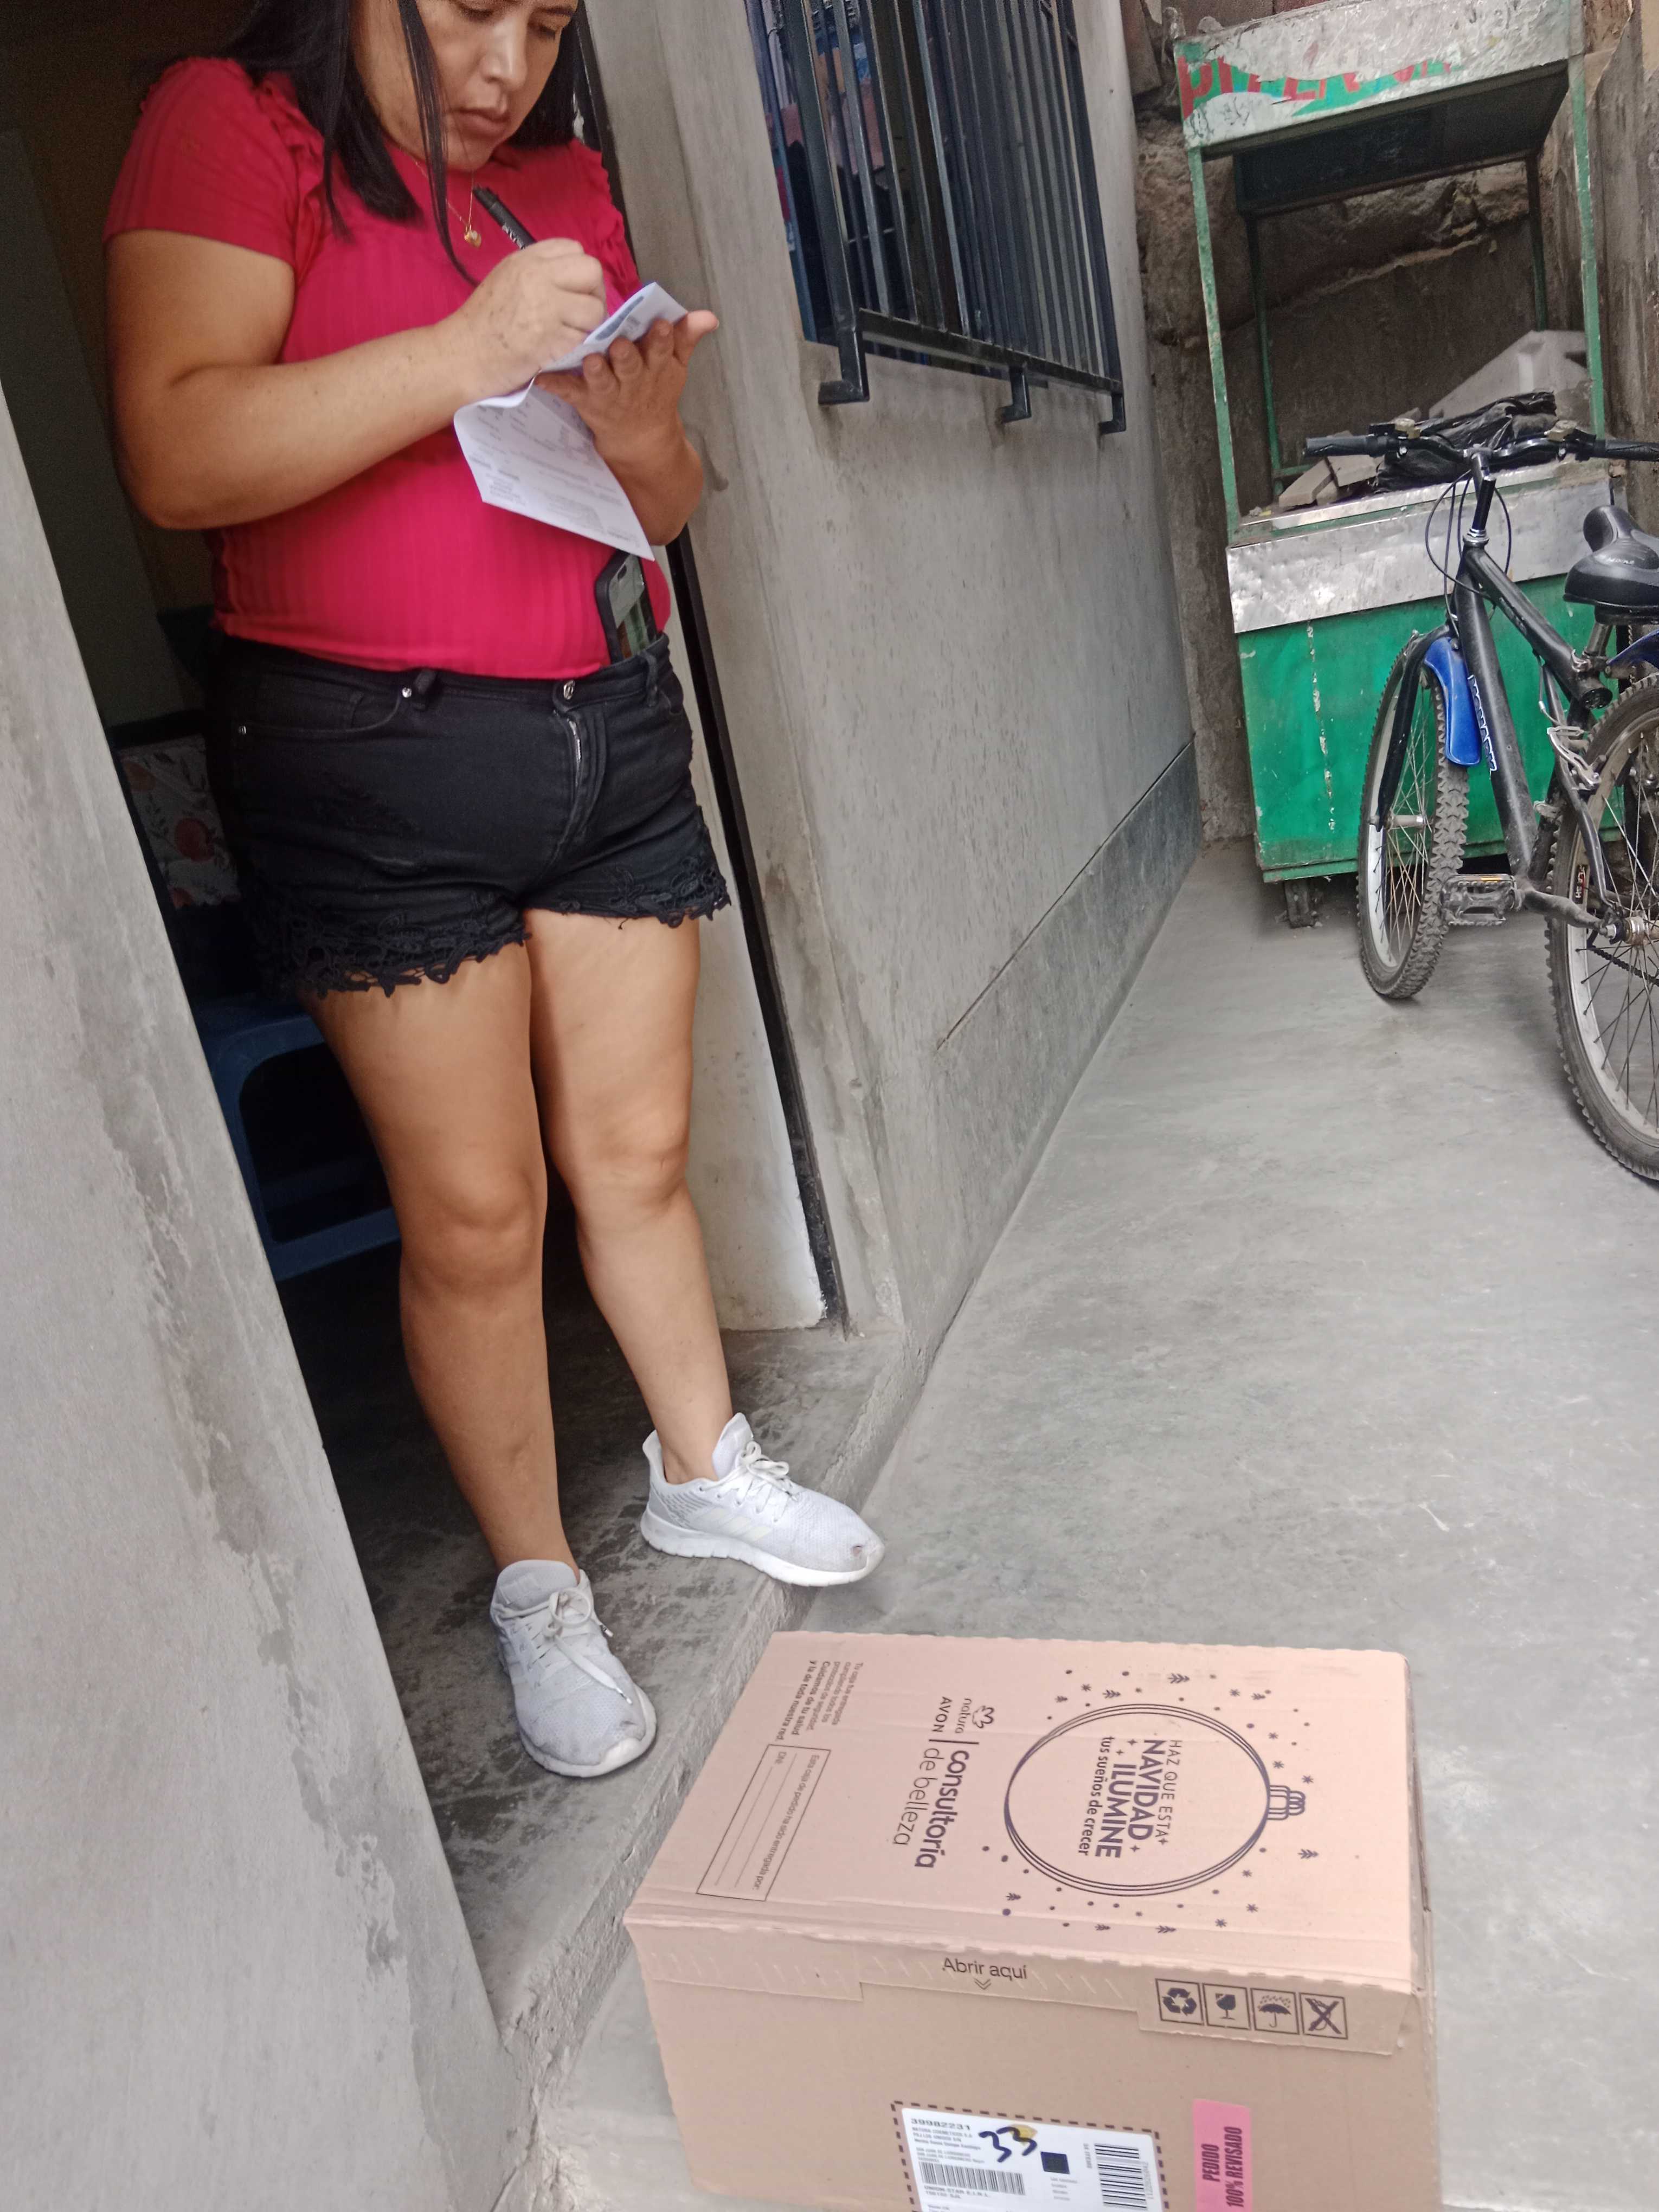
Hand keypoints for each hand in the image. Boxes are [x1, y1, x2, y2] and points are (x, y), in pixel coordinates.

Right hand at [451, 239, 606, 398]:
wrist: (464, 354)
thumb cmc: (483, 322)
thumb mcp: (507, 278)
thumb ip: (538, 273)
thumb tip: (571, 280)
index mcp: (528, 259)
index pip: (574, 249)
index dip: (579, 272)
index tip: (572, 291)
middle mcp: (540, 276)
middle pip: (592, 271)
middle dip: (594, 294)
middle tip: (581, 313)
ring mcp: (548, 306)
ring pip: (595, 309)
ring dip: (588, 325)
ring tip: (569, 334)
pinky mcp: (553, 337)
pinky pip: (583, 338)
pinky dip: (576, 347)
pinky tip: (558, 349)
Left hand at [537, 312, 719, 470]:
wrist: (640, 439)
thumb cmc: (656, 392)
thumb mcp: (676, 367)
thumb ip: (687, 337)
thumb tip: (709, 316)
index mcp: (656, 367)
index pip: (662, 350)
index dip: (662, 339)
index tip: (660, 325)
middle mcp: (633, 380)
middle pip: (630, 366)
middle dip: (626, 357)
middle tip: (619, 344)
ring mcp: (609, 393)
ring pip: (603, 381)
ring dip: (596, 372)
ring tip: (590, 360)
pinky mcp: (587, 402)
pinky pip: (570, 393)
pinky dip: (556, 386)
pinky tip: (542, 377)